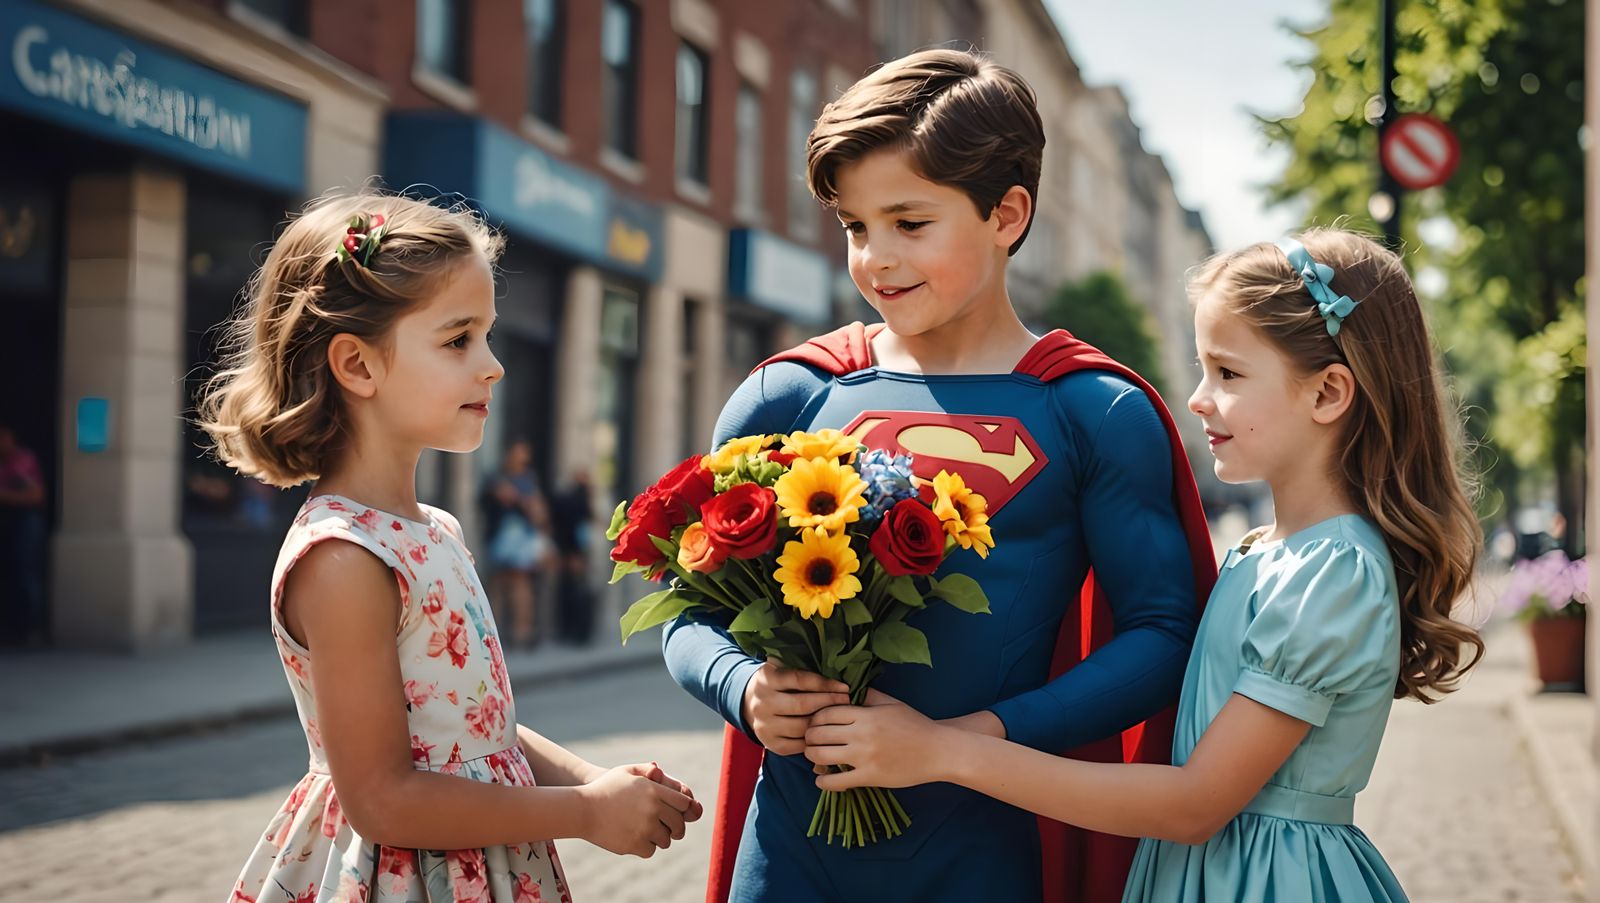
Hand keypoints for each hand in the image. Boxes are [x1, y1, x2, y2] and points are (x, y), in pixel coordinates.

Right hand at [577, 764, 698, 857]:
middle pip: (678, 824)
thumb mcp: (625, 771)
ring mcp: (644, 828)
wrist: (582, 809)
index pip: (684, 803)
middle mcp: (652, 809)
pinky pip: (650, 850)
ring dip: (660, 838)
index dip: (684, 810)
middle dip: (676, 828)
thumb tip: (661, 771)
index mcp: (654, 791)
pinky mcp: (634, 844)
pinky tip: (637, 840)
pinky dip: (646, 848)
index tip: (678, 814)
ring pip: (665, 840)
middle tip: (672, 831)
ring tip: (650, 834)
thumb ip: (646, 770)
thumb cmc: (604, 788)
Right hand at [741, 660, 850, 755]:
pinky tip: (826, 731)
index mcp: (766, 679)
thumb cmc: (777, 685)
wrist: (748, 704)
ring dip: (824, 722)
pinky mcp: (770, 743)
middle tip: (846, 701)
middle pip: (802, 704)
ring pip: (802, 727)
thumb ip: (804, 672)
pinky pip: (798, 745)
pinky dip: (815, 739)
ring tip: (839, 717)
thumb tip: (837, 680)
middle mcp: (762, 703)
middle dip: (829, 702)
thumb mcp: (783, 670)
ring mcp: (764, 725)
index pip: (800, 680)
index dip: (825, 684)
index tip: (844, 687)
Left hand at [803, 690, 949, 789]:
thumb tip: (845, 687)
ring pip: (821, 755)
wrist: (938, 750)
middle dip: (809, 736)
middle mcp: (861, 734)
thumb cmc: (915, 725)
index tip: (815, 722)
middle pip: (818, 733)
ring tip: (814, 756)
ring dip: (812, 756)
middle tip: (810, 739)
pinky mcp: (870, 777)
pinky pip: (836, 781)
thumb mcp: (891, 703)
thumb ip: (867, 695)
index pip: (826, 713)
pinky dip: (823, 781)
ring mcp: (864, 757)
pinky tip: (821, 778)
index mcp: (866, 714)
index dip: (815, 717)